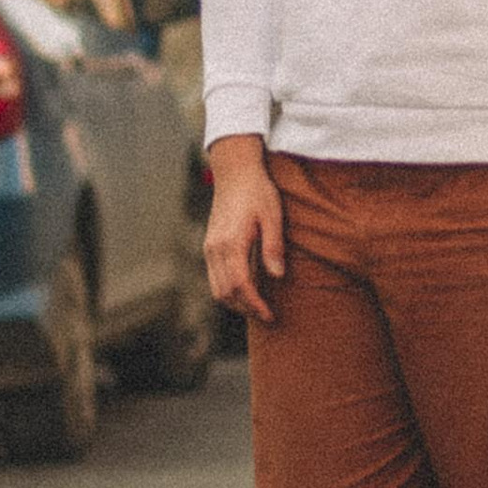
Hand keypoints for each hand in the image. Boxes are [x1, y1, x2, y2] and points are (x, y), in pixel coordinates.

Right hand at [205, 138, 286, 322]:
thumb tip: (277, 276)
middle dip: (245, 308)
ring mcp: (209, 248)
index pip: (241, 285)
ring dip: (235, 302)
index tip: (269, 315)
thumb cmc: (258, 191)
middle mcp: (215, 249)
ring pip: (216, 288)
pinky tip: (247, 288)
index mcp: (231, 243)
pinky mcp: (209, 245)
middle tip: (266, 315)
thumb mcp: (272, 215)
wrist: (235, 171)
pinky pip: (215, 277)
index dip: (254, 305)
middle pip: (225, 292)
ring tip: (258, 305)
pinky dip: (228, 289)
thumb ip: (273, 246)